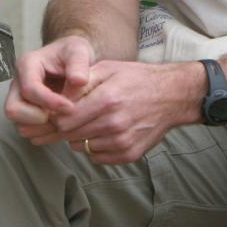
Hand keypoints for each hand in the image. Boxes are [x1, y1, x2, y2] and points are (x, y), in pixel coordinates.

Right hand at [4, 36, 95, 139]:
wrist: (73, 61)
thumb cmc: (73, 54)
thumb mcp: (79, 50)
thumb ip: (79, 63)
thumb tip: (79, 81)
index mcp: (27, 64)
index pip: (29, 89)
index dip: (49, 102)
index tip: (70, 107)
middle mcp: (18, 83)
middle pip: (13, 109)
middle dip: (37, 118)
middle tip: (60, 117)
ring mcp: (19, 100)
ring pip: (19, 124)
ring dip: (41, 129)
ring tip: (63, 123)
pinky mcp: (26, 113)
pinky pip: (28, 131)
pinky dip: (44, 134)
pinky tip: (61, 127)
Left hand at [50, 60, 202, 164]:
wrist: (171, 96)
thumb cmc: (137, 79)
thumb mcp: (107, 69)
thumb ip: (80, 83)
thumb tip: (56, 98)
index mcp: (106, 100)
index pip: (65, 119)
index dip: (55, 116)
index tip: (55, 112)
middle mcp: (114, 123)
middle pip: (70, 135)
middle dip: (63, 128)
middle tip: (68, 119)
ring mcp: (122, 141)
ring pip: (82, 147)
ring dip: (80, 137)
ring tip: (91, 123)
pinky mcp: (130, 154)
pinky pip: (97, 158)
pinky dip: (95, 148)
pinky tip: (102, 133)